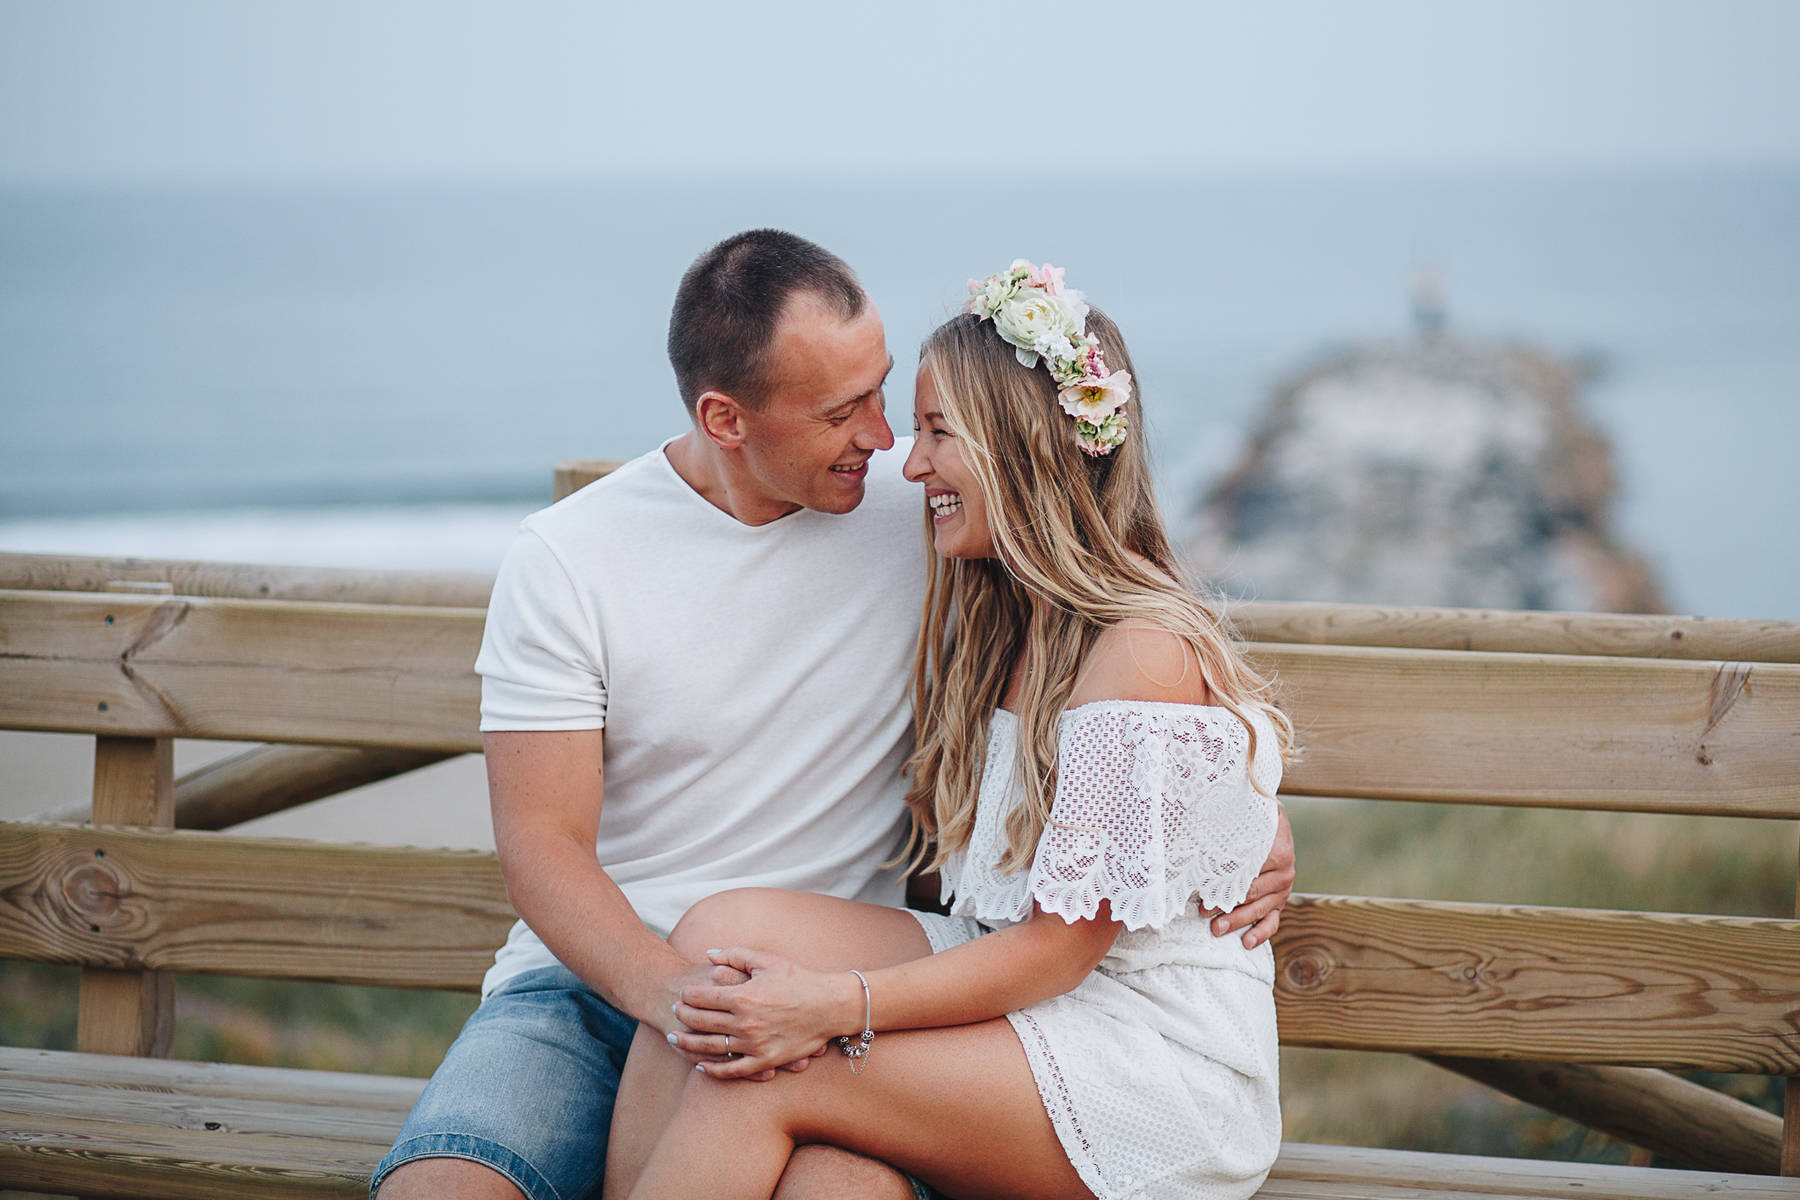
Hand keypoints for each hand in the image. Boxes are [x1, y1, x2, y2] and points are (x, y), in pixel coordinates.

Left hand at [649, 959, 790, 1081]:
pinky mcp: (765, 1061)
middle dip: (683, 1016)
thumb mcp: (767, 961)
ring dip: (689, 1043)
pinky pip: (733, 1070)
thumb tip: (708, 954)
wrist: (830, 1006)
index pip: (702, 997)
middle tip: (673, 1013)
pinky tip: (701, 1066)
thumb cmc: (799, 980)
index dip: (687, 995)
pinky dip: (714, 1070)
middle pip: (701, 1022)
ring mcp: (754, 1045)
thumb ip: (735, 955)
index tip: (682, 994)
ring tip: (675, 1038)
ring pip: (711, 1048)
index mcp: (743, 996)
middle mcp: (745, 1023)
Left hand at [1207, 804, 1293, 948]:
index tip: (1206, 890)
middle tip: (1205, 913)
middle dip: (1227, 905)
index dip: (1226, 883)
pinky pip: (1272, 921)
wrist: (1274, 821)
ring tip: (1217, 929)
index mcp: (1278, 852)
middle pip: (1252, 893)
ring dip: (1237, 920)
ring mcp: (1284, 889)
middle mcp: (1285, 872)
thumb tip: (1199, 844)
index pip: (1249, 873)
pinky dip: (1260, 933)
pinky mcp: (1280, 901)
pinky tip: (1246, 942)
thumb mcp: (1244, 821)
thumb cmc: (1253, 820)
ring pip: (1259, 909)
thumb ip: (1227, 832)